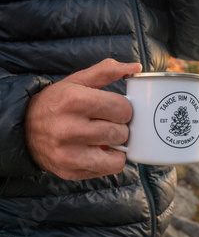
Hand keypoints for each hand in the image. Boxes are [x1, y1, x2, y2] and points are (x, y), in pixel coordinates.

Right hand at [25, 59, 141, 179]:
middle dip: (119, 127)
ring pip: (119, 153)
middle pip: (121, 132)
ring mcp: (69, 153)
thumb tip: (136, 66)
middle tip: (107, 123)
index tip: (114, 109)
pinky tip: (98, 150)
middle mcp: (70, 128)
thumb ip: (106, 71)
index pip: (123, 108)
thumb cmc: (56, 102)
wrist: (24, 129)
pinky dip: (109, 160)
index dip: (123, 108)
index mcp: (74, 100)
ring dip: (116, 145)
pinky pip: (109, 169)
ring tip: (103, 137)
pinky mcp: (71, 170)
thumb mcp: (77, 81)